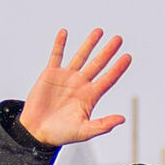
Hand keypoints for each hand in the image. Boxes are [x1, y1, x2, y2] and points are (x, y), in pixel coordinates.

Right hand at [20, 28, 132, 147]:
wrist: (36, 131)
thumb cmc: (61, 134)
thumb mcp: (84, 131)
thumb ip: (103, 125)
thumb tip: (122, 119)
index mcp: (90, 96)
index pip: (108, 79)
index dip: (118, 68)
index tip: (128, 56)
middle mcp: (80, 84)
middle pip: (98, 64)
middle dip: (108, 51)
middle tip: (119, 39)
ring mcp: (66, 77)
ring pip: (80, 56)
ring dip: (89, 44)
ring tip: (99, 31)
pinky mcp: (50, 74)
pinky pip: (56, 55)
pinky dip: (60, 44)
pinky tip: (64, 32)